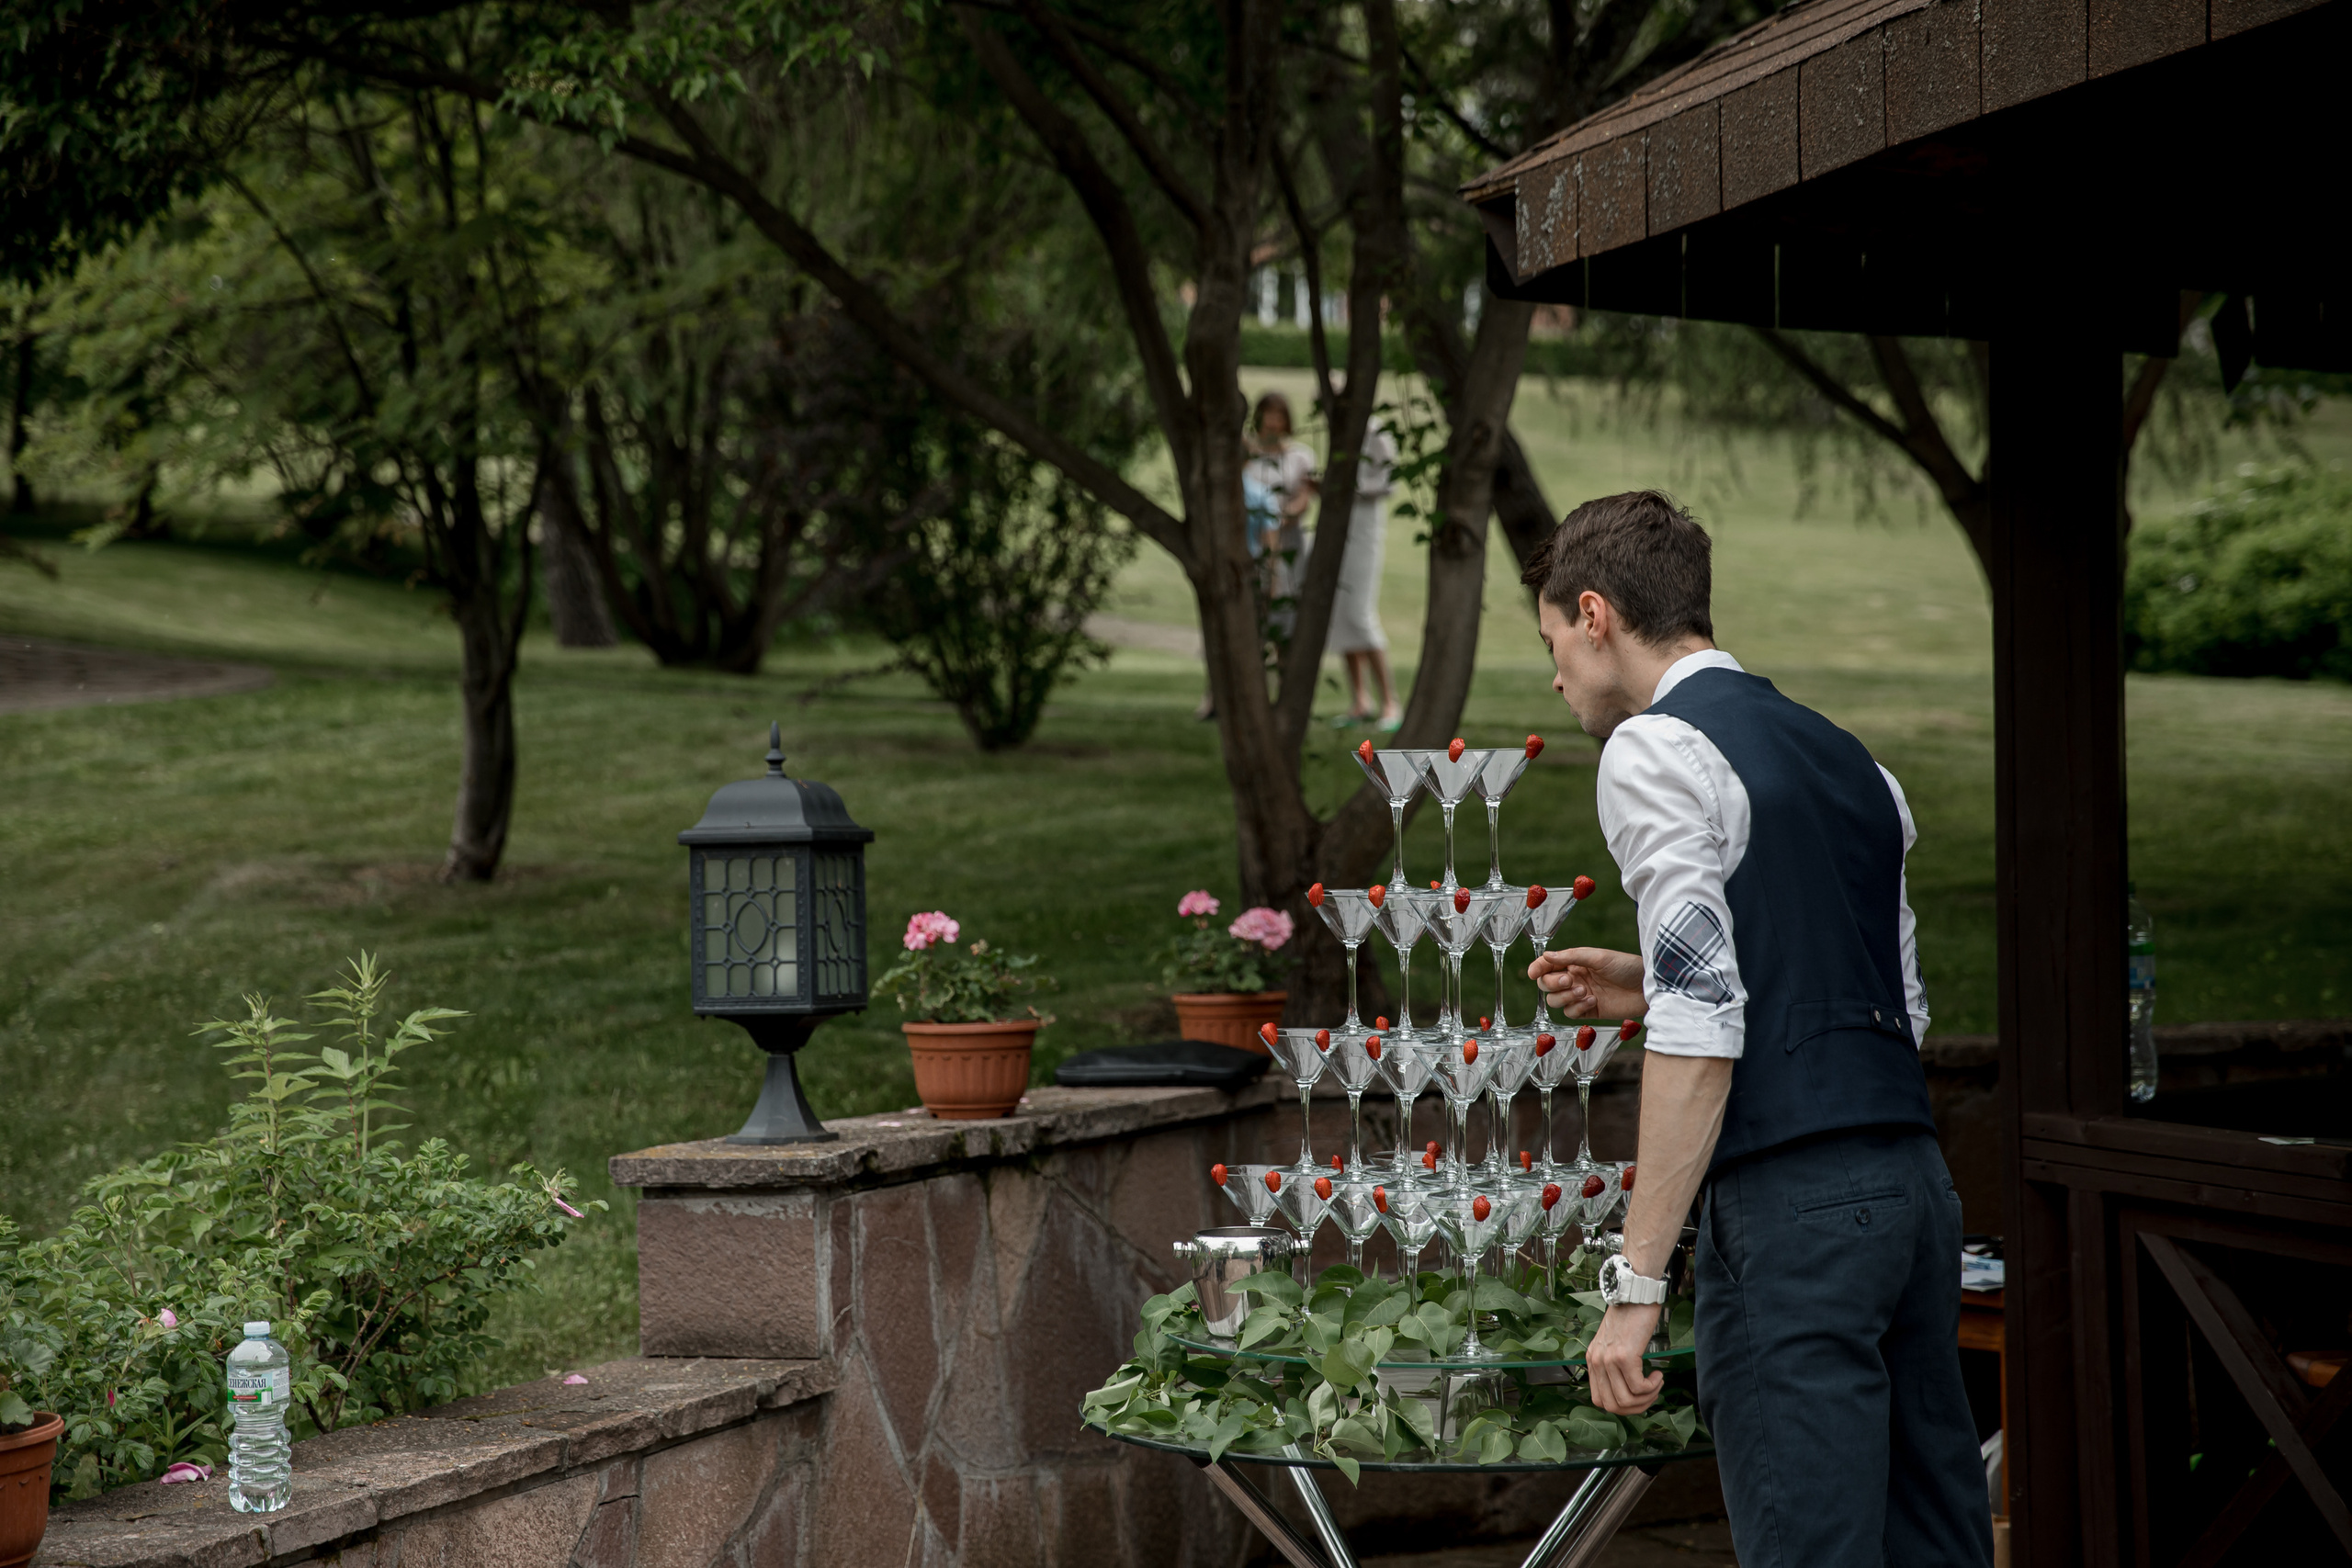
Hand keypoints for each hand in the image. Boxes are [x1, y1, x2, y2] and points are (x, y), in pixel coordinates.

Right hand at [1528, 946, 1645, 1018]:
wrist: (1647, 987)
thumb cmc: (1626, 967)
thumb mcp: (1599, 957)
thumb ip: (1571, 957)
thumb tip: (1546, 955)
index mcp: (1575, 963)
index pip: (1548, 965)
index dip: (1538, 968)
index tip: (1533, 973)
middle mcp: (1575, 979)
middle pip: (1547, 985)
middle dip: (1553, 983)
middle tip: (1570, 980)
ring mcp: (1581, 995)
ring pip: (1555, 1001)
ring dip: (1565, 997)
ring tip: (1585, 991)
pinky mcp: (1589, 1011)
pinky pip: (1570, 1013)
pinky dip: (1577, 1008)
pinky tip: (1592, 1001)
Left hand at [1586, 1302, 1664, 1414]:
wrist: (1636, 1292)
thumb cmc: (1631, 1316)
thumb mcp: (1615, 1343)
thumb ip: (1615, 1365)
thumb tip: (1630, 1390)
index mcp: (1592, 1360)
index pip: (1599, 1400)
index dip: (1622, 1406)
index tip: (1638, 1397)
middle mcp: (1596, 1361)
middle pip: (1612, 1406)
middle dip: (1636, 1408)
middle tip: (1651, 1394)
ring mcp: (1608, 1359)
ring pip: (1626, 1400)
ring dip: (1647, 1398)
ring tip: (1656, 1383)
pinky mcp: (1624, 1356)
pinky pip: (1638, 1387)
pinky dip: (1652, 1387)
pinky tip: (1658, 1375)